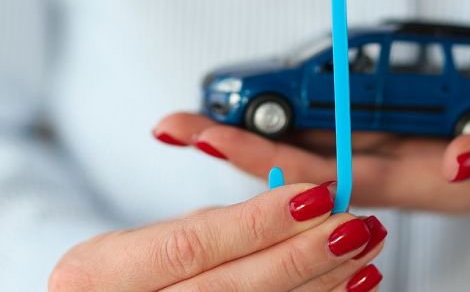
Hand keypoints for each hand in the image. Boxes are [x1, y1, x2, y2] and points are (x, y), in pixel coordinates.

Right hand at [49, 182, 386, 291]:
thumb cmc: (113, 283)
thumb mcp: (139, 246)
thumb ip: (207, 229)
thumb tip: (285, 203)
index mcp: (100, 273)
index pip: (192, 244)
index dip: (257, 220)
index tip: (313, 194)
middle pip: (231, 287)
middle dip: (301, 255)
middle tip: (353, 224)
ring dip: (317, 284)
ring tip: (362, 253)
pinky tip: (342, 288)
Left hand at [154, 90, 469, 224]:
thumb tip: (454, 161)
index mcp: (426, 182)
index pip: (332, 174)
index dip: (268, 161)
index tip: (211, 141)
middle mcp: (403, 169)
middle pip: (307, 160)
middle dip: (240, 144)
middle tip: (180, 124)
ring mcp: (405, 151)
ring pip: (323, 143)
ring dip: (264, 128)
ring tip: (207, 116)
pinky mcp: (414, 133)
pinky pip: (351, 127)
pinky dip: (308, 117)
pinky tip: (276, 112)